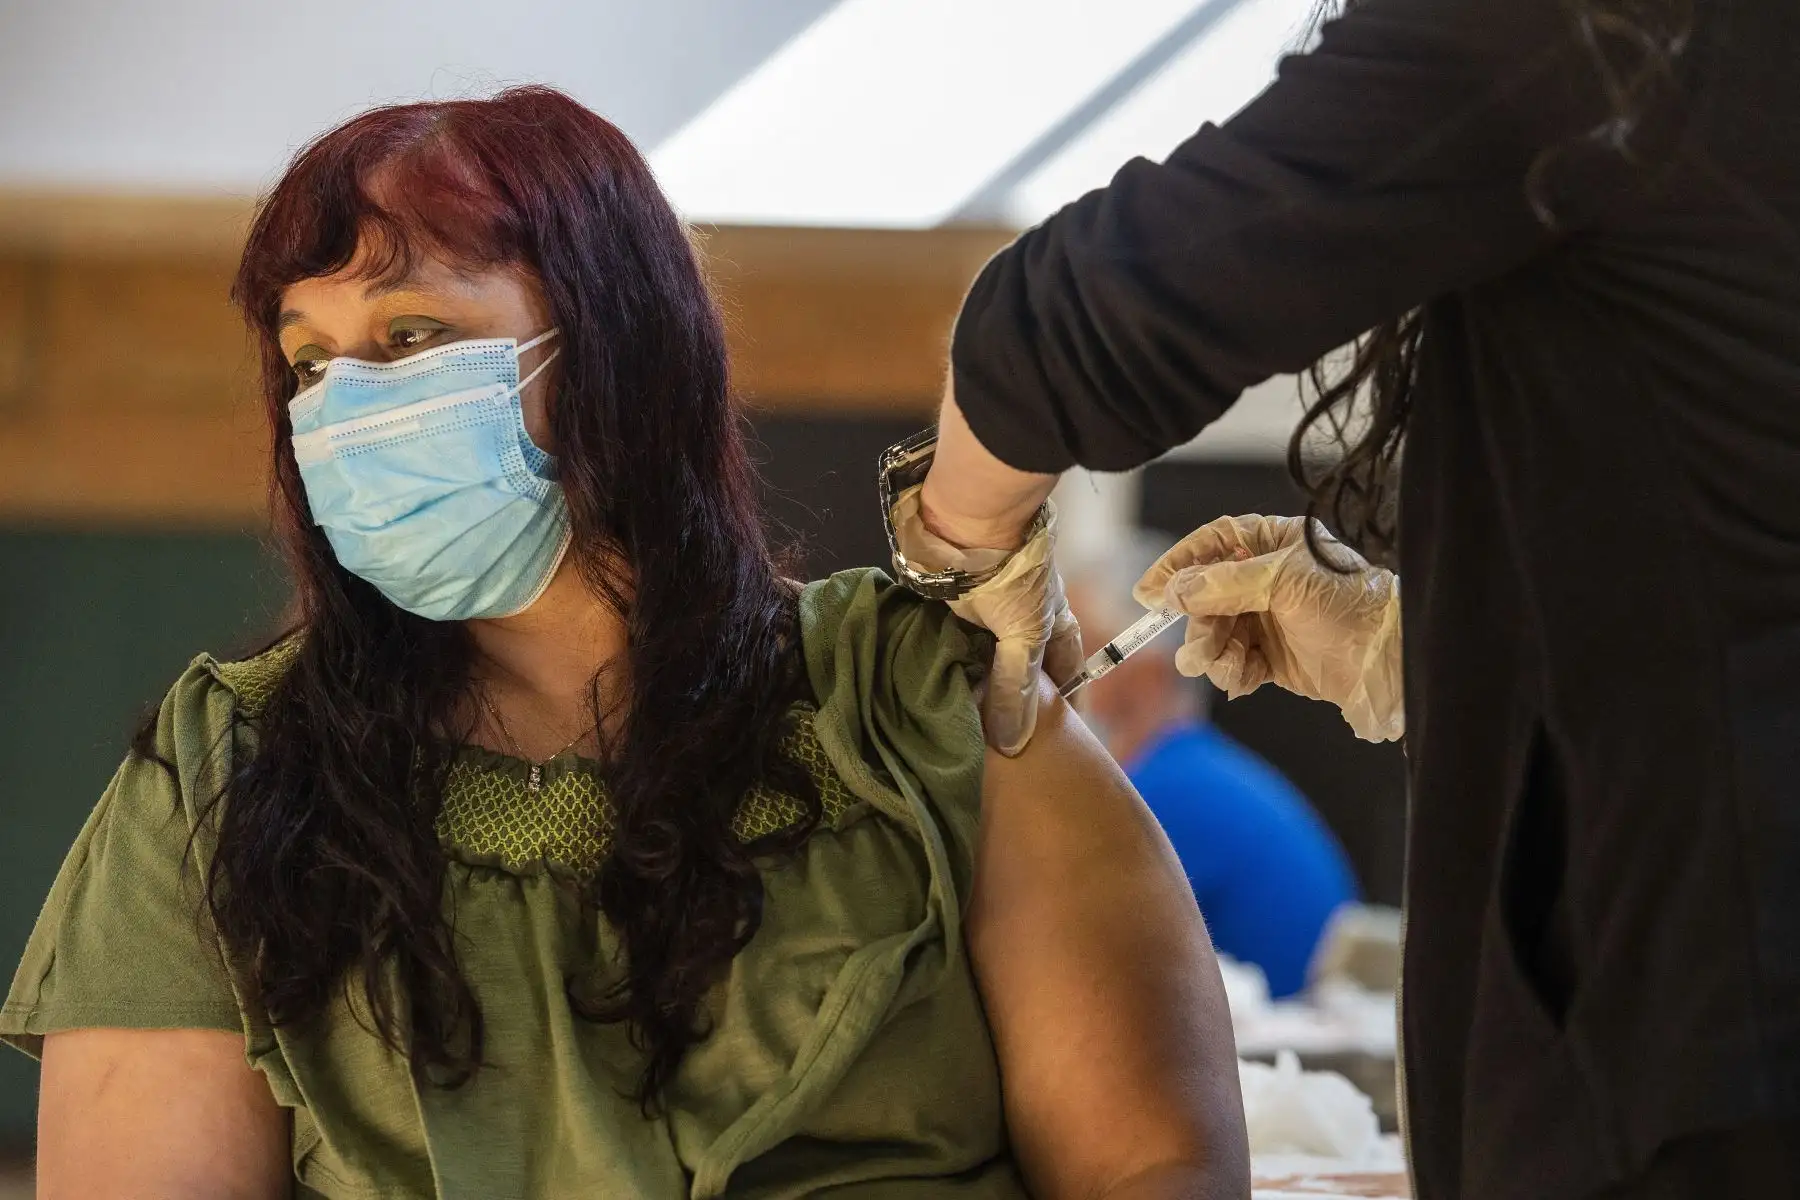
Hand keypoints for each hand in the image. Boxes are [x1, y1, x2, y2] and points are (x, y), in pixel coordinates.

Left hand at [891, 486, 1083, 755]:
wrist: (966, 520)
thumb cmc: (1012, 573)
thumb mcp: (1023, 635)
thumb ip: (1015, 687)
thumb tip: (1014, 744)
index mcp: (1054, 621)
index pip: (1068, 670)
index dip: (1067, 701)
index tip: (1065, 735)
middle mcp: (1023, 618)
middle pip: (1023, 668)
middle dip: (1017, 700)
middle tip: (1007, 741)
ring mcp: (988, 612)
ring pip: (986, 660)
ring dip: (978, 687)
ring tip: (968, 729)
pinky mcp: (953, 606)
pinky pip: (954, 647)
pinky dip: (950, 667)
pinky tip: (938, 692)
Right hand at [1134, 515, 1404, 741]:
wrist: (1388, 663)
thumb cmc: (1348, 607)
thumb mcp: (1282, 582)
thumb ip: (1223, 582)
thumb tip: (1174, 589)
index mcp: (1275, 543)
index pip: (1213, 543)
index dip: (1178, 564)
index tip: (1148, 592)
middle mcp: (1268, 579)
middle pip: (1206, 595)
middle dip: (1199, 623)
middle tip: (1198, 647)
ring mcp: (1269, 619)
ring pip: (1215, 633)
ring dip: (1213, 652)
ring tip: (1224, 665)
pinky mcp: (1273, 658)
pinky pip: (1233, 662)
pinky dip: (1233, 672)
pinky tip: (1247, 678)